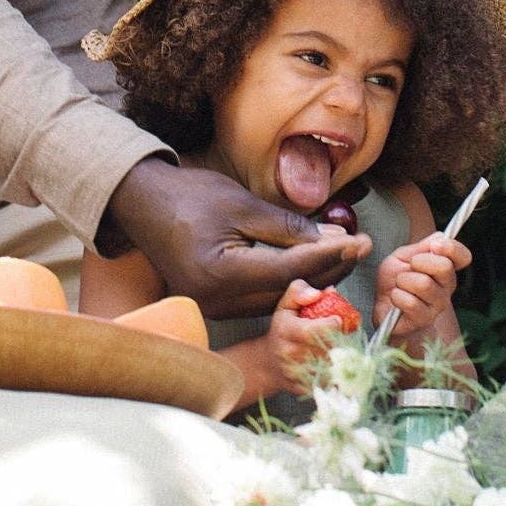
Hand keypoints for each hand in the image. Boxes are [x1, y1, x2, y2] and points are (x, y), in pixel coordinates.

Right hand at [102, 157, 368, 320]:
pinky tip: (312, 264)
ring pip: (278, 299)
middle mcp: (217, 302)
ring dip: (313, 278)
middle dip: (329, 270)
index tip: (363, 242)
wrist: (143, 204)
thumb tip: (332, 242)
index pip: (290, 270)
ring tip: (345, 253)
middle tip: (362, 246)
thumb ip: (287, 228)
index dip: (330, 257)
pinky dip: (289, 282)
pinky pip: (261, 298)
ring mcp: (214, 308)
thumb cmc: (190, 196)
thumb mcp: (241, 204)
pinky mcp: (215, 305)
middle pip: (288, 291)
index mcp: (220, 275)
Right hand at [265, 281, 339, 396]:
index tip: (338, 320)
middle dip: (339, 340)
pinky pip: (329, 380)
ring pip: (331, 365)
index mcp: (286, 331)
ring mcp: (297, 373)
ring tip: (338, 348)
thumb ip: (299, 291)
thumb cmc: (281, 330)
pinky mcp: (304, 388)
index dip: (332, 324)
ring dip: (340, 356)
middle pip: (327, 347)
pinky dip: (336, 373)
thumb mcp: (285, 306)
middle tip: (342, 334)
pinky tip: (333, 364)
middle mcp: (290, 354)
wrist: (269, 364)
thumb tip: (320, 293)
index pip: (315, 330)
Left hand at [374, 233, 468, 339]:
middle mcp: (447, 287)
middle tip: (408, 268)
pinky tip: (396, 299)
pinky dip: (397, 297)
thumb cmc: (396, 280)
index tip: (434, 246)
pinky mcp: (425, 320)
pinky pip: (411, 302)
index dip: (451, 248)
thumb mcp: (405, 256)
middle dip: (418, 262)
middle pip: (444, 267)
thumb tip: (441, 237)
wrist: (383, 306)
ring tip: (399, 286)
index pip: (463, 256)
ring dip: (403, 281)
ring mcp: (438, 305)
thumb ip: (423, 246)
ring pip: (424, 284)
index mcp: (445, 268)